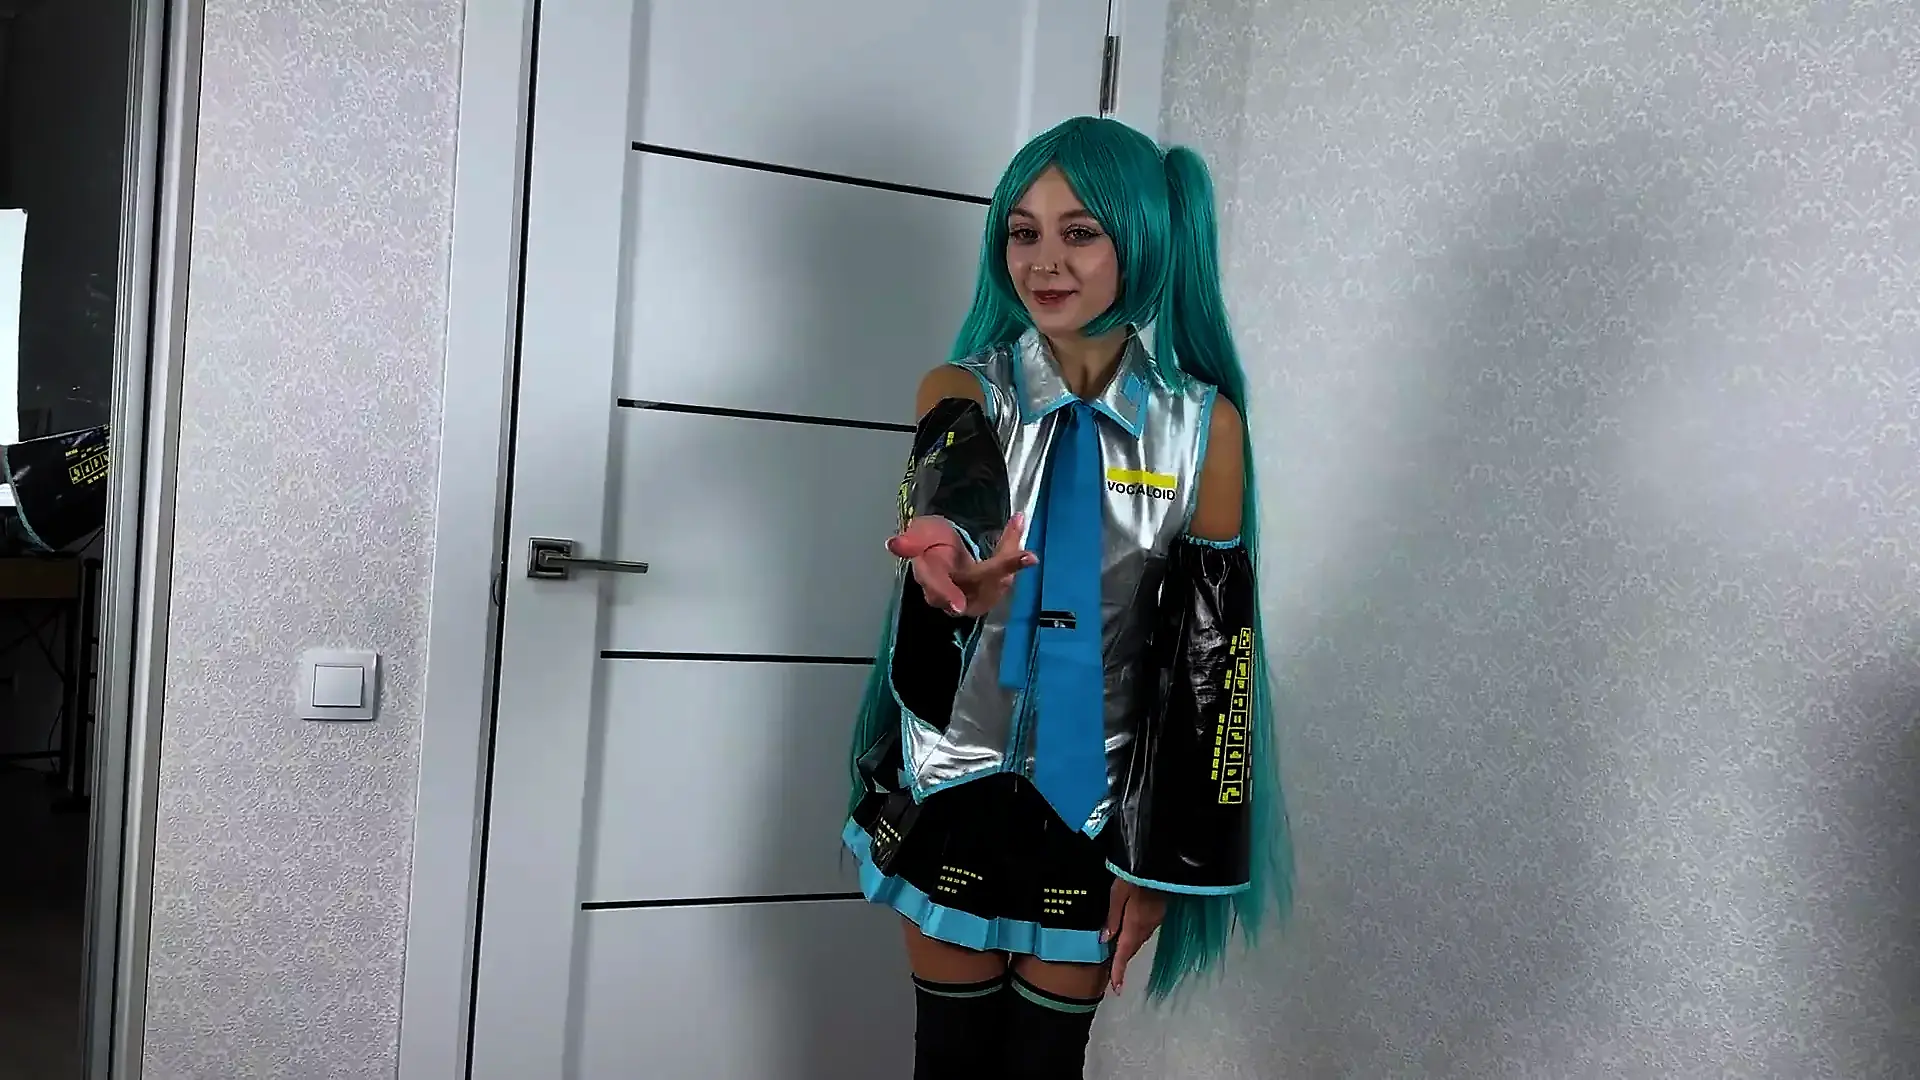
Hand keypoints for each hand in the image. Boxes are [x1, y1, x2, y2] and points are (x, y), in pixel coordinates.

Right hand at [886, 513, 1035, 617]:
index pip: (936, 584)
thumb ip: (910, 540)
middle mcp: (946, 594)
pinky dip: (1015, 564)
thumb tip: (893, 544)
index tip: (957, 606)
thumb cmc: (931, 538)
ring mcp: (967, 600)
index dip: (945, 594)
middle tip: (1026, 555)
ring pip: (994, 586)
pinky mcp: (984, 600)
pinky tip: (1024, 552)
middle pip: (976, 585)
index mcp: (928, 576)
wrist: (943, 547)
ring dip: (1011, 563)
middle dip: (1002, 569)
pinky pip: (1003, 584)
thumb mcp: (921, 531)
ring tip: (1019, 533)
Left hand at [1102, 879, 1165, 994]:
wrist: (1161, 863)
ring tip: (1118, 957)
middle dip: (1122, 961)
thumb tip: (1105, 939)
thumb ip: (1112, 917)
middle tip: (1113, 975)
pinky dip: (1135, 937)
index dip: (1118, 971)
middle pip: (1132, 949)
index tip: (1115, 988)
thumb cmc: (1136, 874)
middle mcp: (1146, 927)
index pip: (1124, 953)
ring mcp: (1154, 921)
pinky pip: (1144, 931)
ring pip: (1139, 940)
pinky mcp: (1158, 914)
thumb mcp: (1118, 892)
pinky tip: (1129, 934)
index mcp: (1134, 924)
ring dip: (1128, 949)